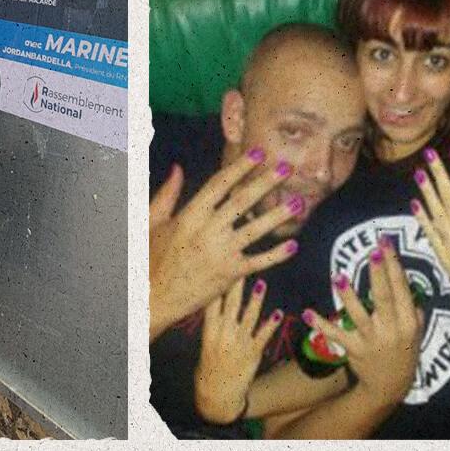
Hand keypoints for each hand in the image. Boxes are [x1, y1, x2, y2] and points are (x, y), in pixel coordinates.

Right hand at [148, 153, 302, 339]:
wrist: (152, 296)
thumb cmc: (149, 257)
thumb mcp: (151, 221)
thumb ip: (167, 193)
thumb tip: (178, 168)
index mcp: (190, 214)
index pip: (220, 184)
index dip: (241, 167)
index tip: (258, 154)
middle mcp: (209, 230)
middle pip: (243, 200)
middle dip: (268, 182)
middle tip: (288, 168)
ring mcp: (221, 252)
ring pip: (257, 229)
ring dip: (280, 215)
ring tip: (299, 202)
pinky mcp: (230, 274)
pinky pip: (259, 261)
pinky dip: (277, 254)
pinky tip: (293, 245)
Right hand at [195, 277, 282, 423]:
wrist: (218, 392)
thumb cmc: (209, 364)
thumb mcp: (206, 341)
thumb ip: (214, 323)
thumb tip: (220, 300)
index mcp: (209, 329)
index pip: (214, 302)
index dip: (220, 284)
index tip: (224, 267)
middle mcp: (224, 333)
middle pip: (232, 304)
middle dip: (238, 285)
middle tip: (243, 266)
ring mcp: (239, 342)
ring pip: (249, 316)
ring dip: (257, 300)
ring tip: (262, 283)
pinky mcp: (253, 352)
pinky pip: (264, 335)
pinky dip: (271, 324)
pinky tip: (278, 313)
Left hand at [303, 237, 423, 406]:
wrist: (390, 386)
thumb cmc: (403, 352)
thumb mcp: (415, 332)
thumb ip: (413, 309)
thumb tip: (407, 282)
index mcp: (408, 321)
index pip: (401, 288)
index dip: (393, 265)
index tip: (385, 243)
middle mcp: (391, 329)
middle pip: (383, 297)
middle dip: (378, 273)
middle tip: (372, 250)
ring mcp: (371, 340)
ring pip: (358, 314)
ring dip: (348, 296)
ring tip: (338, 276)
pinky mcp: (353, 349)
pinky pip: (335, 334)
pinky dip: (321, 325)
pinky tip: (307, 313)